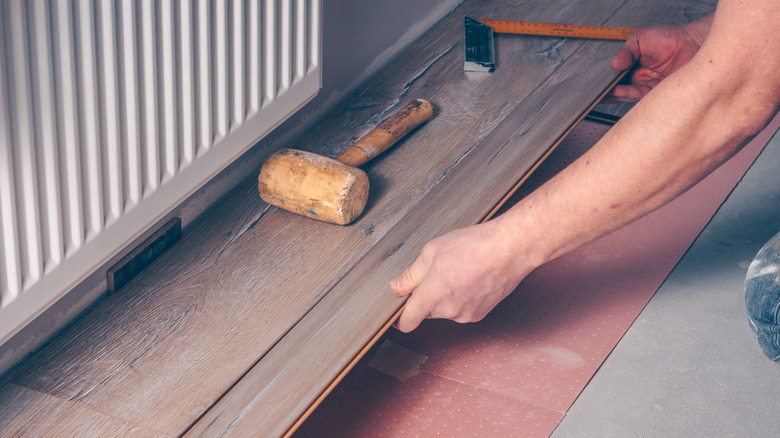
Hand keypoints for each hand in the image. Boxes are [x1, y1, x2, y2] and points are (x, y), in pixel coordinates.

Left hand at [390, 220, 528, 332]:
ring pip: (445, 310)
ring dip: (446, 297)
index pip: (408, 321)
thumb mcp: (432, 251)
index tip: (397, 315)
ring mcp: (465, 315)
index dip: (400, 319)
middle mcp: (448, 310)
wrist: (509, 249)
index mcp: (432, 295)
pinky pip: (462, 310)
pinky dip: (462, 299)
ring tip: (459, 272)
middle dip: (427, 297)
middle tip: (438, 272)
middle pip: (427, 311)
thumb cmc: (474, 245)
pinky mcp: (480, 314)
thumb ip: (411, 274)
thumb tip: (396, 287)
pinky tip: (471, 279)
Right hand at [606, 17, 710, 101]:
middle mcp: (638, 80)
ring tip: (610, 90)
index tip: (598, 84)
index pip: (614, 78)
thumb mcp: (641, 38)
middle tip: (600, 90)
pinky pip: (641, 97)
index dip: (605, 82)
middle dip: (608, 91)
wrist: (693, 42)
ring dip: (617, 94)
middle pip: (618, 90)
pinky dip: (629, 95)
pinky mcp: (658, 94)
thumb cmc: (670, 38)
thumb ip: (626, 51)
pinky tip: (621, 91)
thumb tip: (614, 63)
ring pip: (627, 95)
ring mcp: (648, 87)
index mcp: (632, 68)